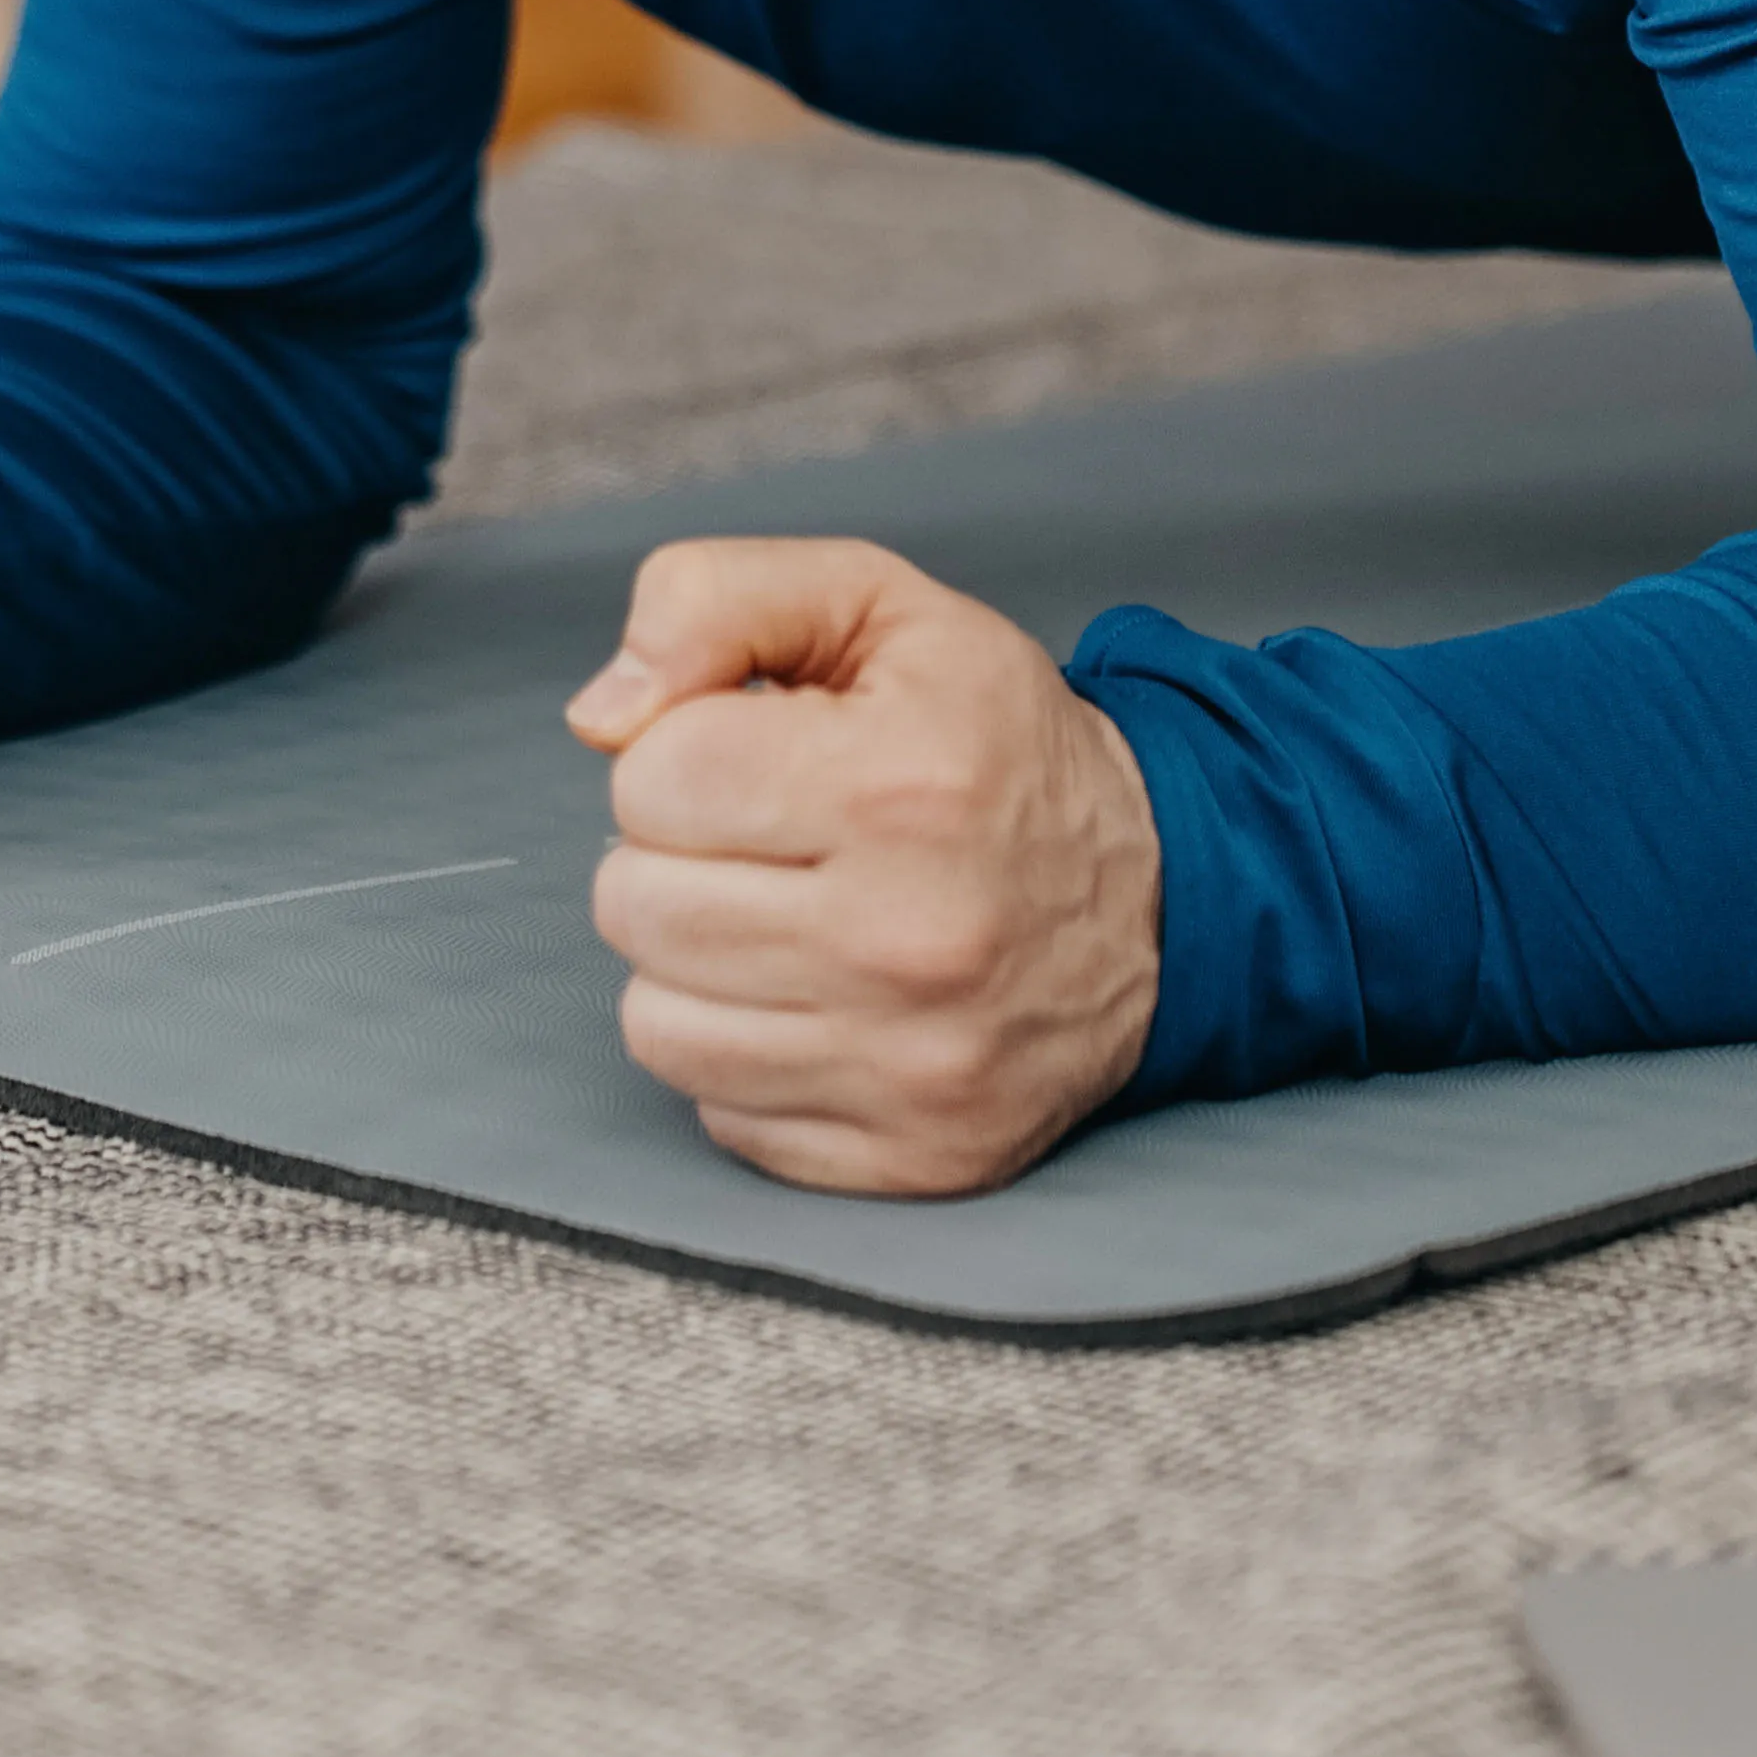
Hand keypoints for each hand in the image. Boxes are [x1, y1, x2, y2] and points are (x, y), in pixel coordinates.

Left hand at [568, 538, 1161, 1196]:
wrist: (1157, 897)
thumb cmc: (990, 744)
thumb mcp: (877, 608)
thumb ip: (711, 603)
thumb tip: (599, 717)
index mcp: (899, 784)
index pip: (649, 781)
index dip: (683, 757)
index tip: (759, 760)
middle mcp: (910, 937)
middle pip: (634, 905)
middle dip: (680, 859)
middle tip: (773, 843)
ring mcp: (912, 1063)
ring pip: (656, 1023)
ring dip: (698, 966)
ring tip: (788, 921)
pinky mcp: (912, 1154)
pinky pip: (719, 1115)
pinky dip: (748, 1058)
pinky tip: (822, 1004)